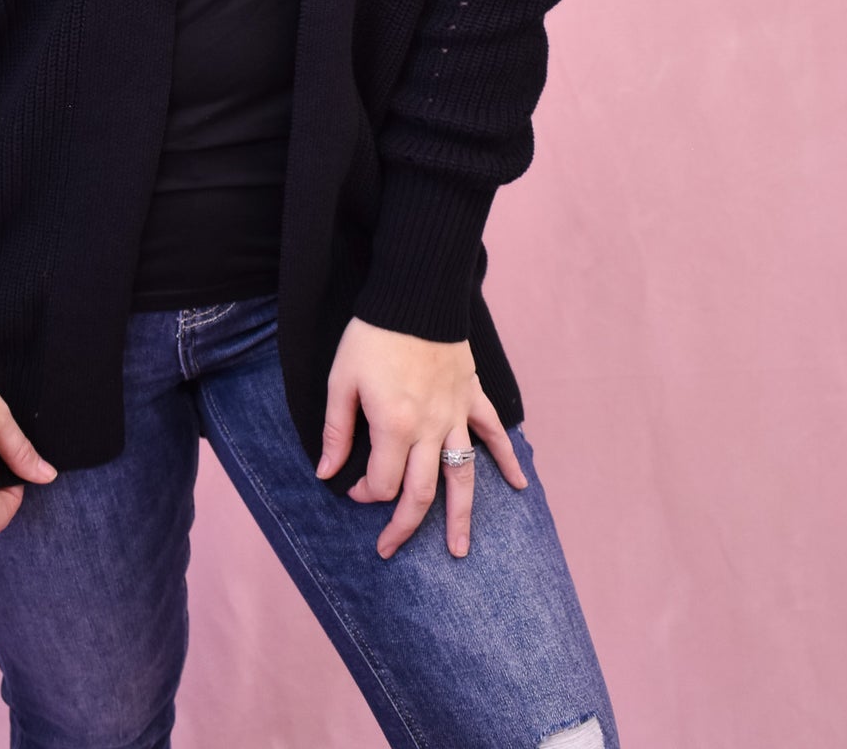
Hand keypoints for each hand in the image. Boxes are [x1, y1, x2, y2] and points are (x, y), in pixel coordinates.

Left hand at [315, 317, 526, 557]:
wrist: (414, 296)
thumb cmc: (372, 337)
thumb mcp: (341, 381)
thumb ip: (337, 431)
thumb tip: (326, 472)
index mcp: (395, 426)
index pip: (382, 483)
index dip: (364, 494)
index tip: (352, 489)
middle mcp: (429, 430)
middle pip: (421, 493)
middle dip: (404, 526)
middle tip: (390, 549)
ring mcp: (455, 416)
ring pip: (462, 478)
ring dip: (460, 517)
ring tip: (458, 550)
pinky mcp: (471, 398)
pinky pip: (493, 434)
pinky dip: (508, 460)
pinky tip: (520, 485)